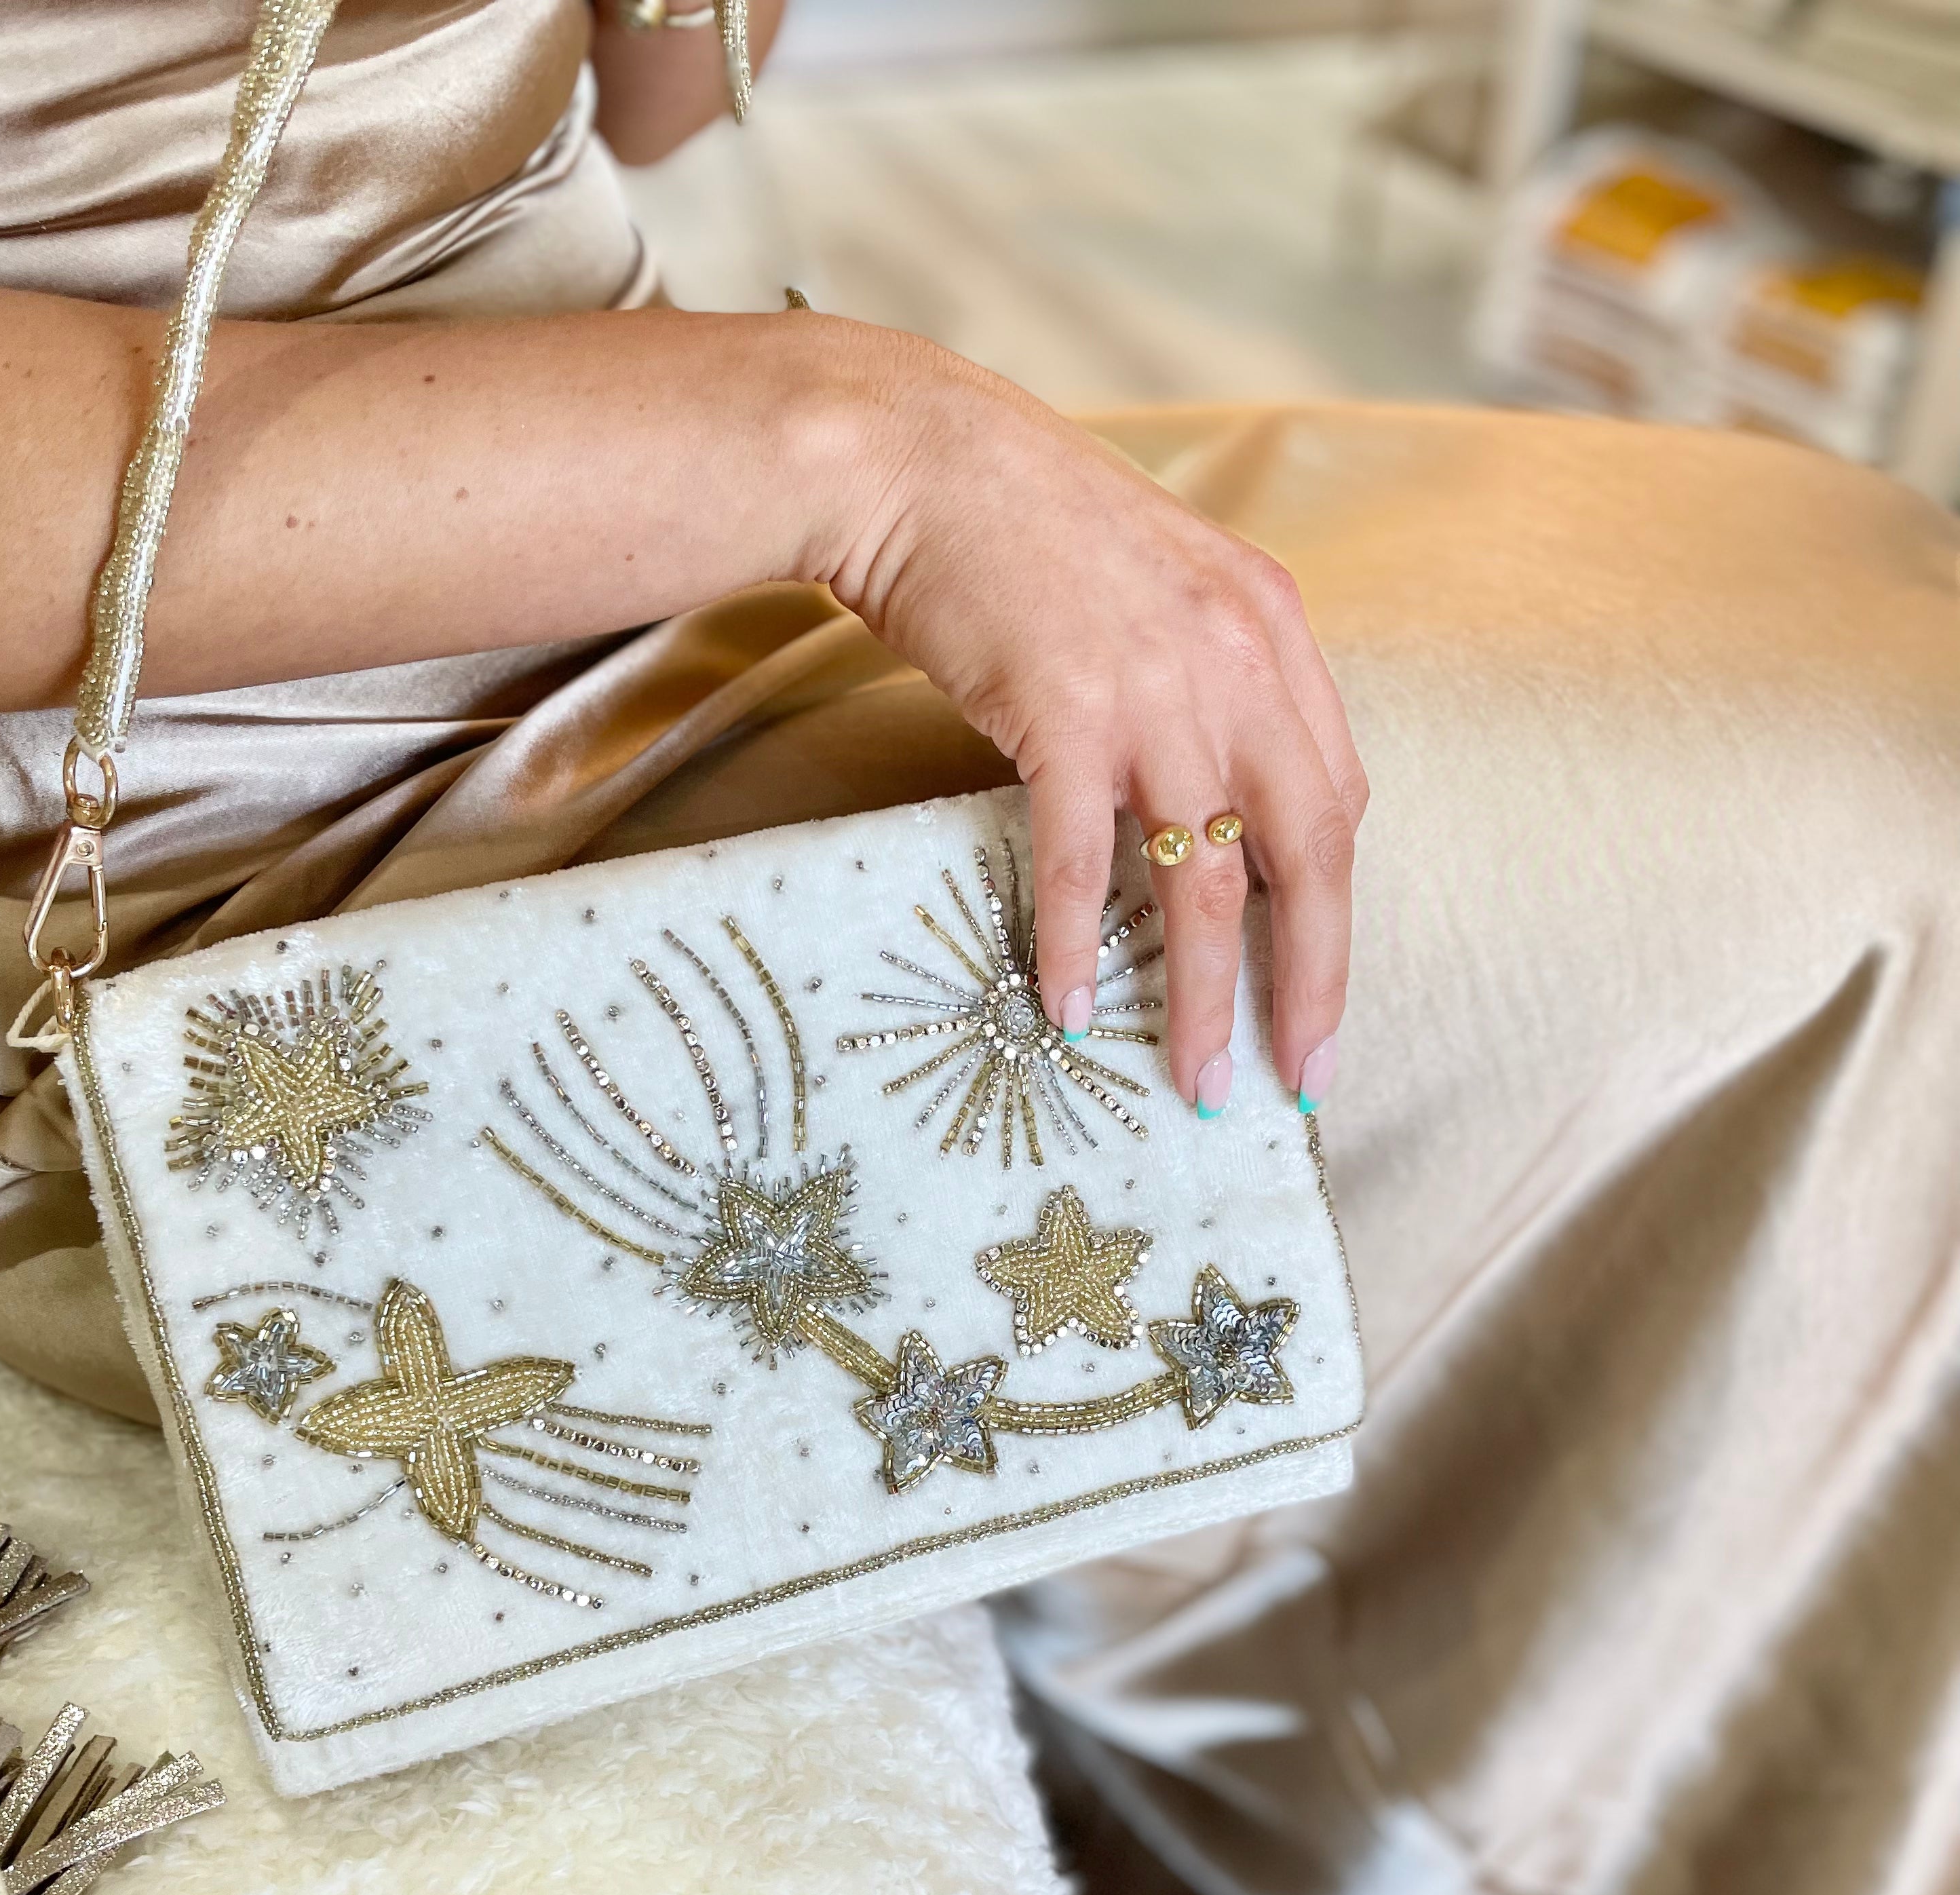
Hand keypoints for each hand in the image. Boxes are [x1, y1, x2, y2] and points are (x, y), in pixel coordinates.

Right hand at [825, 331, 1365, 1112]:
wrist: (915, 456)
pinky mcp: (1064, 712)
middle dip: (1312, 980)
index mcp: (1269, 629)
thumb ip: (1207, 676)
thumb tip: (1207, 798)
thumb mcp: (1159, 584)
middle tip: (1302, 1073)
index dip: (1333, 908)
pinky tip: (1076, 1008)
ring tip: (1196, 1082)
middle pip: (1307, 856)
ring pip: (1206, 881)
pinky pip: (1085, 859)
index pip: (1336, 796)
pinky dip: (1079, 941)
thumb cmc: (1022, 523)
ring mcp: (1154, 690)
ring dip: (1207, 997)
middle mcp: (1236, 662)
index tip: (1320, 990)